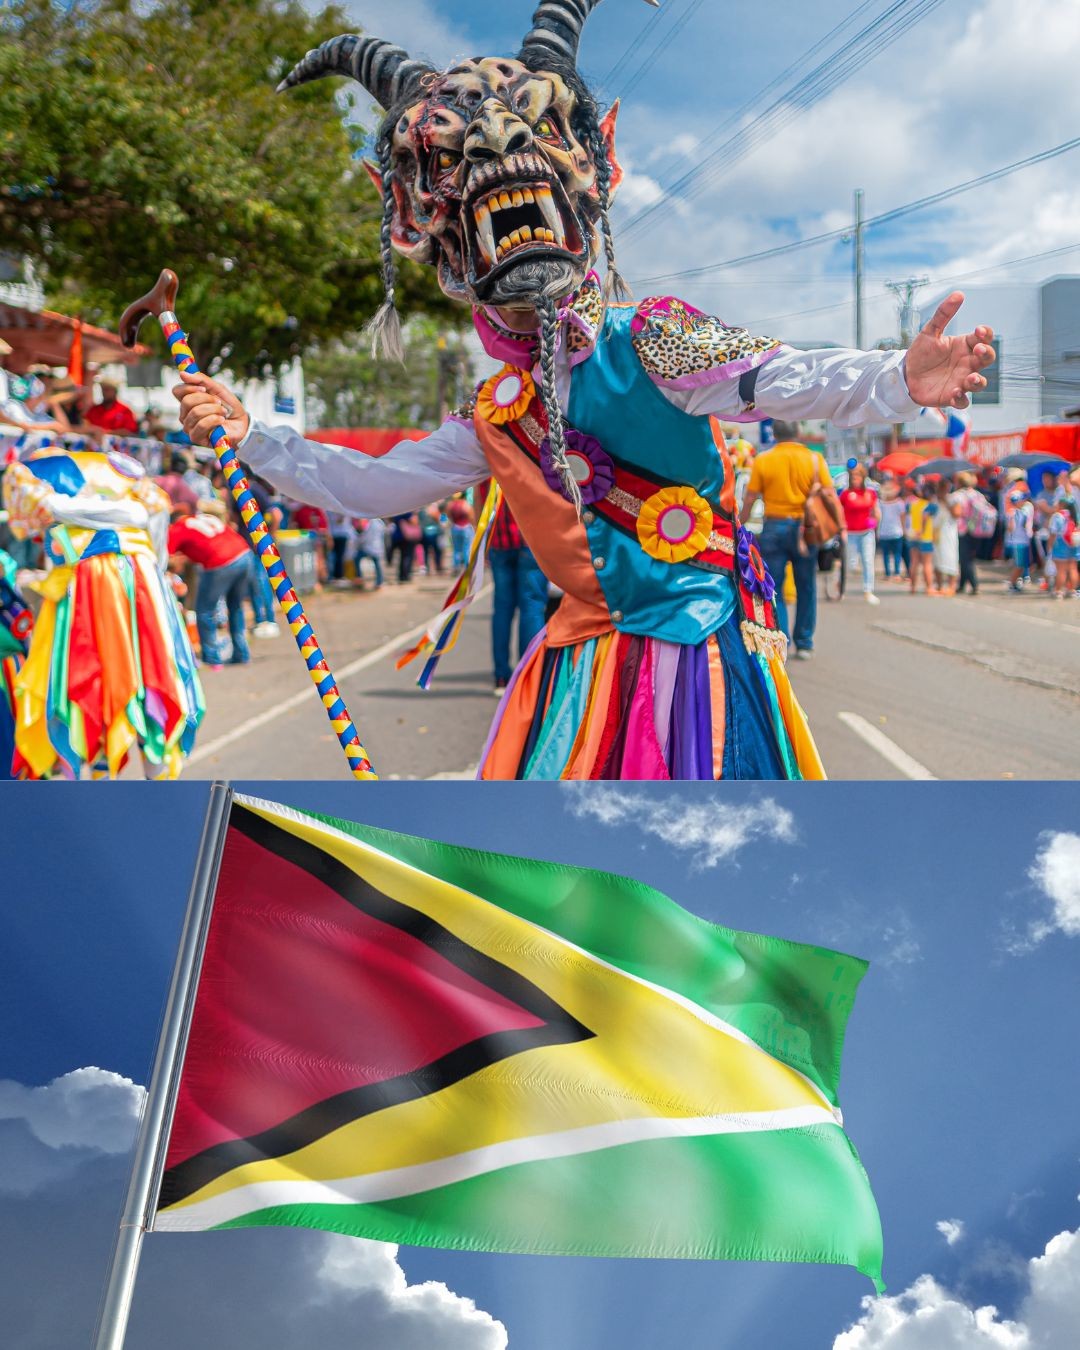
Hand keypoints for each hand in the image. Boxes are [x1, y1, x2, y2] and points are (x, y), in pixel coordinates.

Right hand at [171, 370, 249, 447]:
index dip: (189, 387)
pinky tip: (221, 420)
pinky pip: (201, 425)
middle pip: (186, 401)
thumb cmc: (228, 407)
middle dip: (206, 399)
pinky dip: (214, 420)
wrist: (242, 424)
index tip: (204, 388)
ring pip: (195, 413)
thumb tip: (182, 374)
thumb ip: (201, 380)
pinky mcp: (196, 438)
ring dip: (214, 410)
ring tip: (223, 412)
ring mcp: (189, 427)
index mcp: (187, 401)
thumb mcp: (218, 389)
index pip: (177, 391)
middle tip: (218, 402)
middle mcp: (185, 414)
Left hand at [904, 292, 994, 409]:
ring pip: (979, 382)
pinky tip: (954, 393)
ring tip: (971, 377)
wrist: (905, 374)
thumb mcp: (929, 332)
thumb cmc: (921, 353)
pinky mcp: (951, 396)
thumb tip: (959, 293)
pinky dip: (961, 399)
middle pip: (987, 359)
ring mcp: (961, 381)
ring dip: (978, 381)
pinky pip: (963, 401)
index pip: (984, 338)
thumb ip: (943, 314)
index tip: (978, 330)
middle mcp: (967, 363)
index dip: (985, 334)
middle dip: (986, 354)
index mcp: (965, 346)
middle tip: (977, 350)